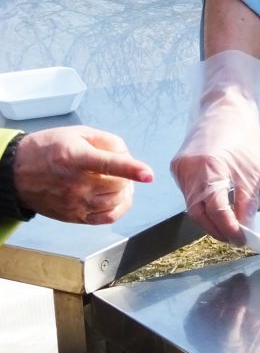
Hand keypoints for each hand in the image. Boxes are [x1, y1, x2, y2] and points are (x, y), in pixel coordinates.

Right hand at [13, 126, 152, 223]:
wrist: (17, 172)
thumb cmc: (50, 148)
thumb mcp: (78, 133)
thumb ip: (108, 141)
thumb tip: (128, 155)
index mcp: (75, 157)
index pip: (107, 165)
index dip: (130, 169)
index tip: (148, 174)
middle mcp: (75, 183)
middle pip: (117, 185)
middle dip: (128, 176)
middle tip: (120, 169)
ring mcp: (74, 202)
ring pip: (115, 202)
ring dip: (125, 192)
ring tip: (119, 182)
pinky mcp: (74, 216)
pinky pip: (106, 218)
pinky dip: (119, 208)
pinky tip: (117, 198)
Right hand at [171, 50, 259, 244]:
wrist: (227, 106)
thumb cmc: (243, 133)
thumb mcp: (252, 169)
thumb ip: (247, 200)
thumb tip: (246, 226)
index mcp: (209, 168)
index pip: (216, 210)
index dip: (229, 229)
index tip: (242, 239)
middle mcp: (188, 169)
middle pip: (198, 212)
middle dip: (217, 229)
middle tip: (236, 238)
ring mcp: (179, 168)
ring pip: (191, 205)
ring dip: (209, 219)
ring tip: (229, 227)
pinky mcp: (177, 166)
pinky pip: (188, 194)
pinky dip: (202, 205)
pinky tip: (216, 210)